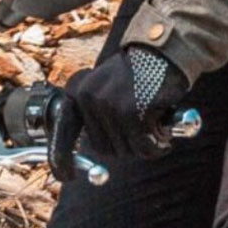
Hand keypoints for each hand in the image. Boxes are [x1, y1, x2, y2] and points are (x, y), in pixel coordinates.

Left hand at [53, 44, 184, 173]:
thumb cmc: (139, 74)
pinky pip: (143, 147)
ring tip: (155, 121)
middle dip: (126, 145)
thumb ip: (95, 114)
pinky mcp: (130, 113)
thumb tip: (91, 150)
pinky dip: (157, 146)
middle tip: (143, 129)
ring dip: (145, 144)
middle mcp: (88, 97)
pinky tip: (164, 131)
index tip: (66, 176)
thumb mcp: (107, 88)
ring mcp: (107, 105)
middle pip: (103, 148)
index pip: (63, 132)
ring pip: (125, 150)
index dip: (62, 158)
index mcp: (78, 91)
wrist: (165, 51)